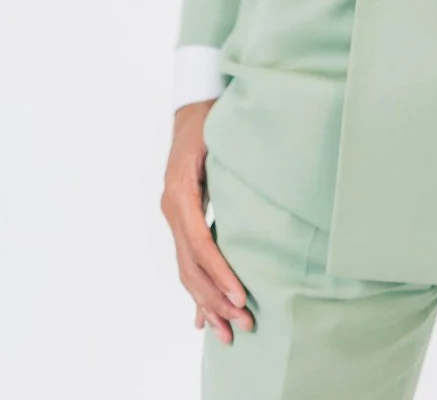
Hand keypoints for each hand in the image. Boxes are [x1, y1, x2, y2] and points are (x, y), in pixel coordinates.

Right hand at [161, 100, 253, 343]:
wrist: (193, 105)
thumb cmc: (212, 118)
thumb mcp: (220, 140)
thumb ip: (232, 168)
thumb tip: (264, 189)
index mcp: (180, 193)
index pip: (198, 243)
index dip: (218, 271)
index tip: (239, 295)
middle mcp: (172, 209)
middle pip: (190, 266)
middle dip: (216, 298)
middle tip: (242, 324)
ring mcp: (173, 216)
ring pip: (187, 270)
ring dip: (207, 302)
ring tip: (228, 331)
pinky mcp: (181, 219)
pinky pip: (186, 261)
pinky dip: (196, 289)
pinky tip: (203, 317)